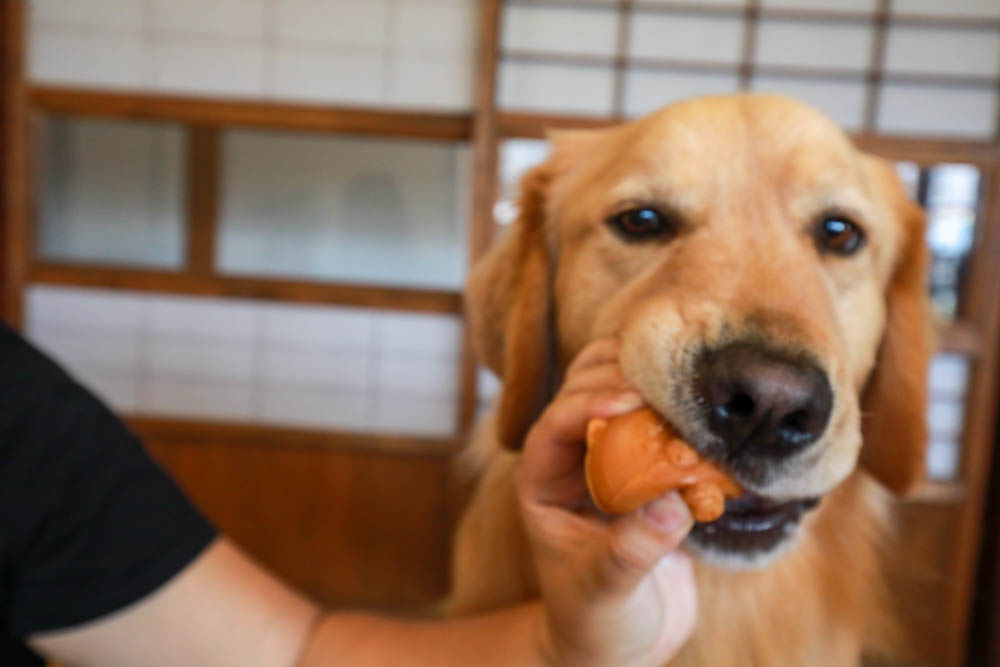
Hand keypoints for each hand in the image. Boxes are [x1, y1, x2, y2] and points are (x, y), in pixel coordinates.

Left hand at [517, 338, 696, 666]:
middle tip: (670, 380)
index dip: (587, 402)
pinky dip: (674, 406)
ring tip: (688, 382)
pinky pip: (654, 418)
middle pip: (582, 393)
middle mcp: (570, 462)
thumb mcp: (608, 591)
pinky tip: (705, 404)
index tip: (630, 400)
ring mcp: (606, 458)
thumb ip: (633, 551)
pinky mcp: (643, 465)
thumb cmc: (596, 621)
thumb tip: (671, 504)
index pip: (553, 424)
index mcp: (542, 483)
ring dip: (647, 379)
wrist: (620, 641)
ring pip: (616, 393)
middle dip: (621, 378)